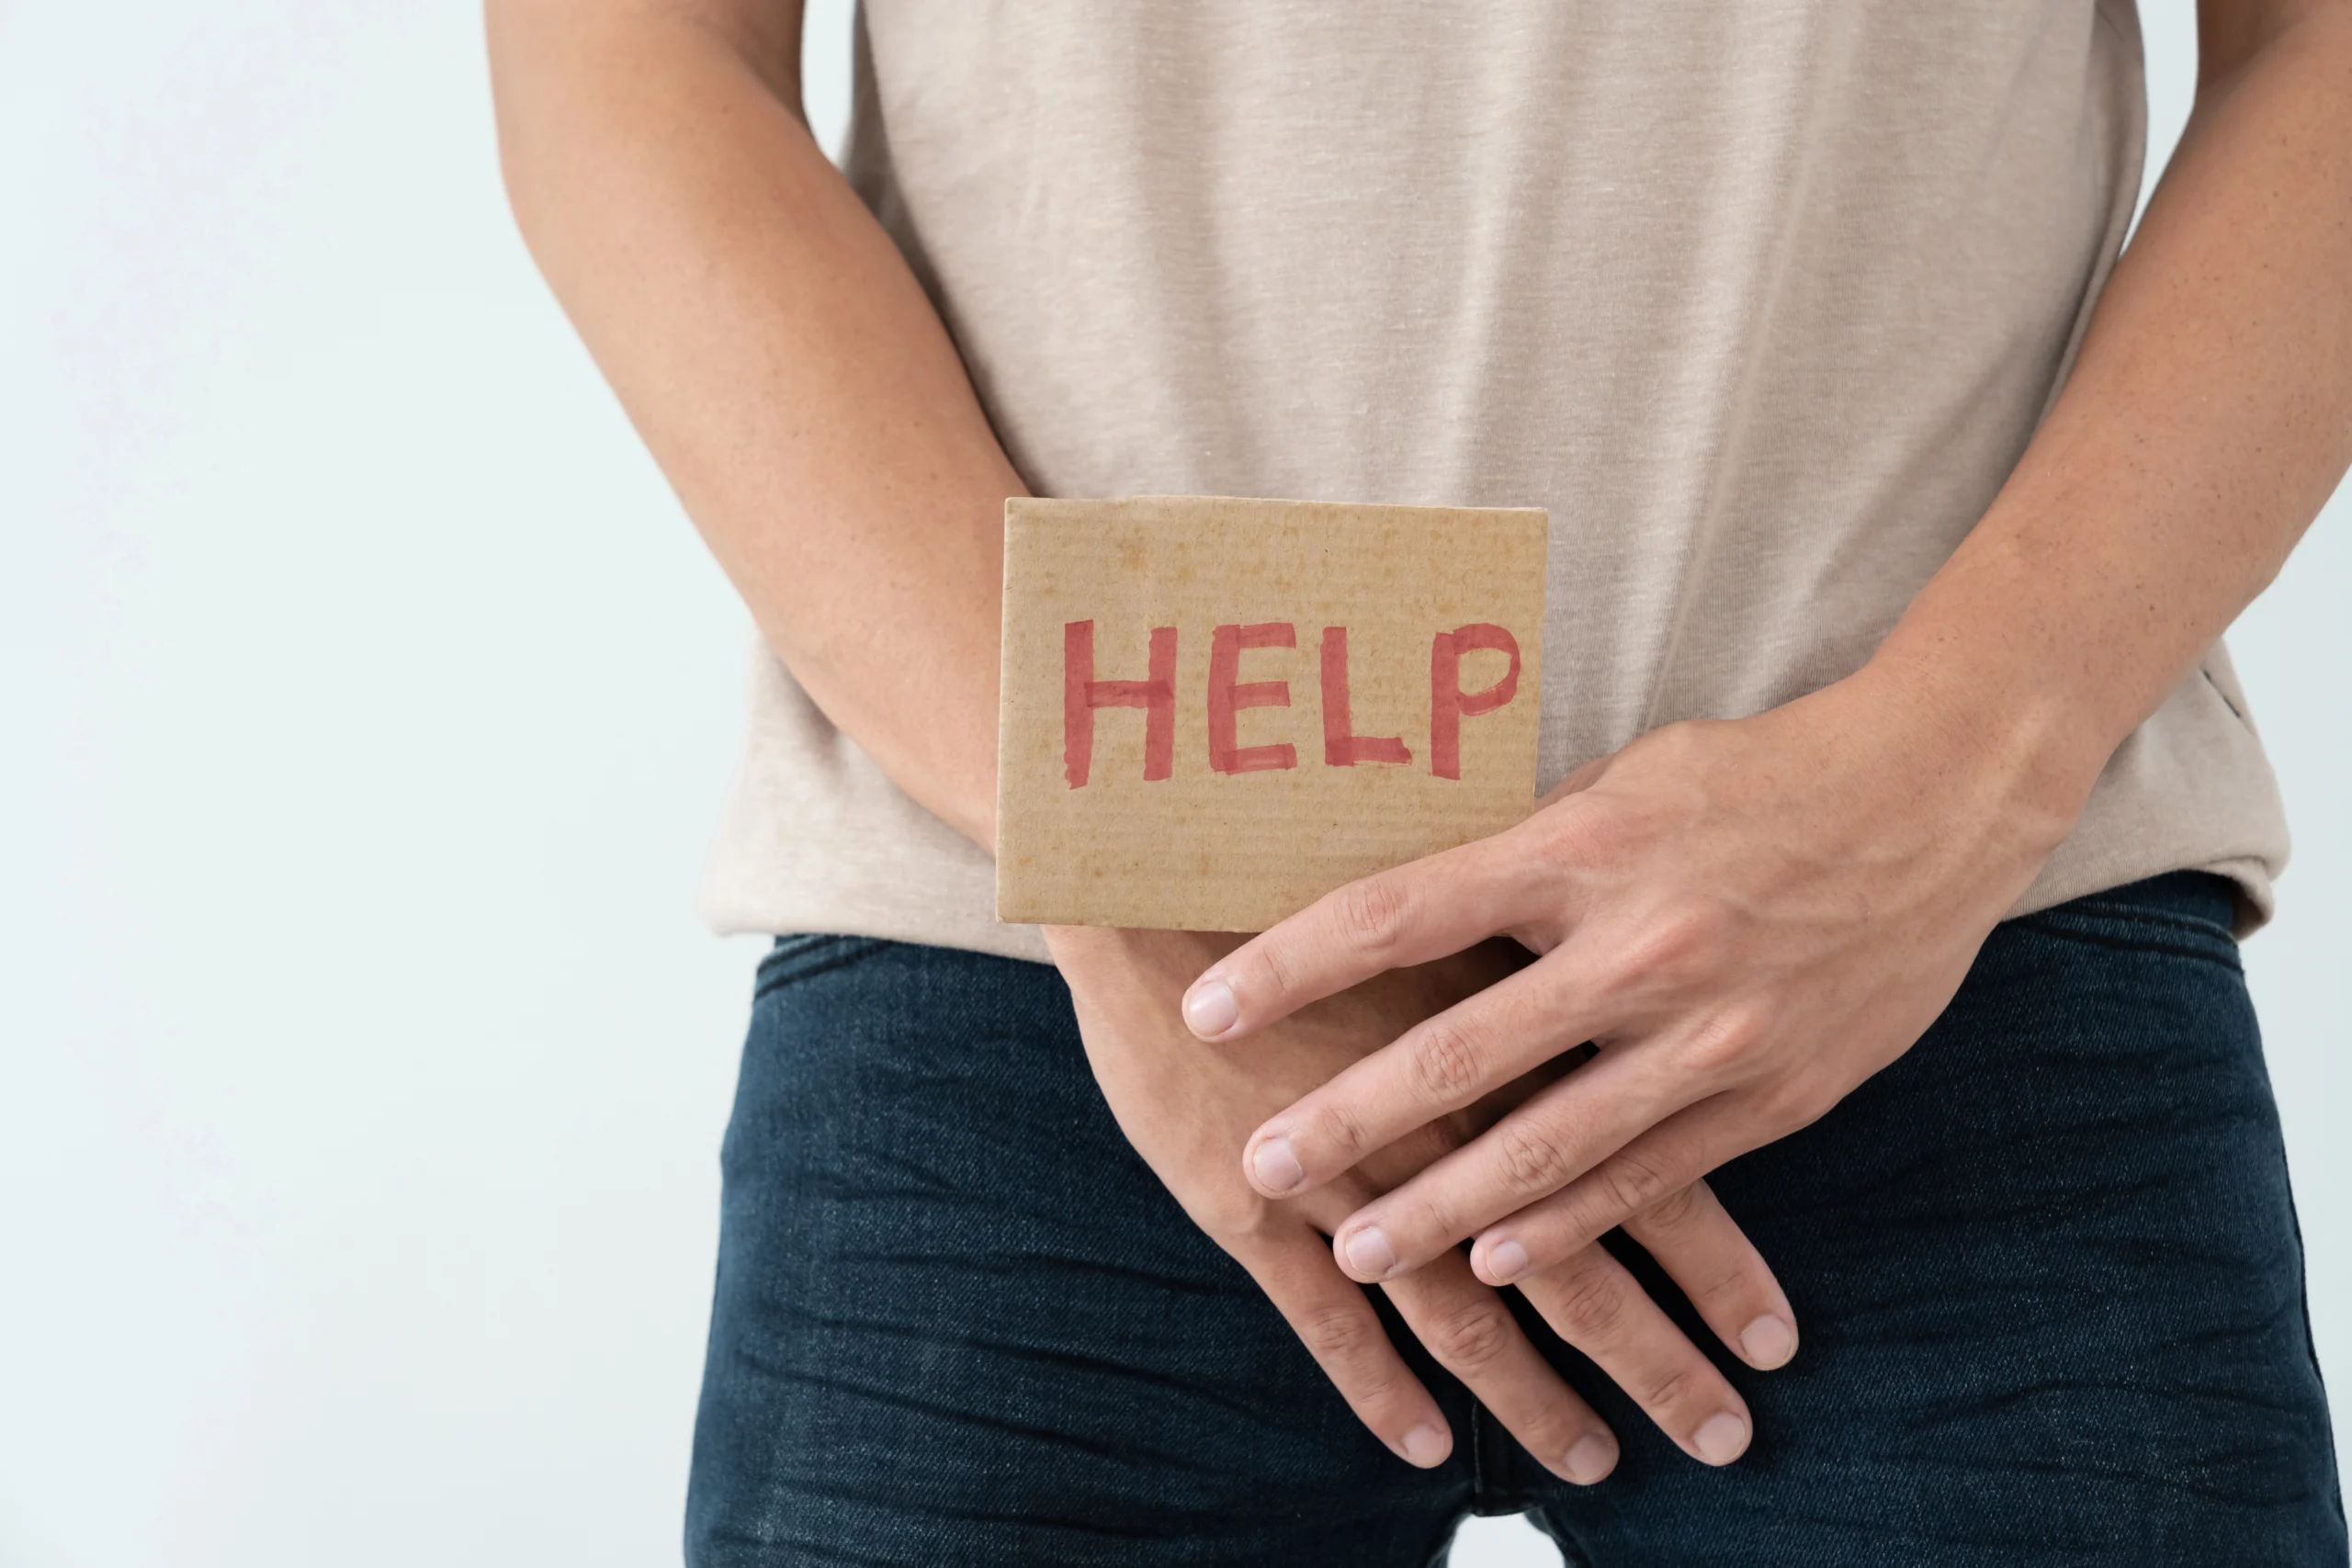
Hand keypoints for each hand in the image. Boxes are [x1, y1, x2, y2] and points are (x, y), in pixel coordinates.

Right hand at [1049, 924, 1799, 1478]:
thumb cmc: (1308, 854)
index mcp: (1517, 1050)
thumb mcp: (1450, 896)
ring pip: (1465, 1322)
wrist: (1151, 879)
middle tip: (1725, 1438)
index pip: (1650, 1173)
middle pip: (1581, 1269)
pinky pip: (1327, 1326)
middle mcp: (1453, 1128)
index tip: (1777, 1340)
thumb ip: (1549, 945)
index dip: (1718, 1266)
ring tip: (1599, 1466)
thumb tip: (1640, 950)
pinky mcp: (1253, 1211)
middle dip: (1660, 1362)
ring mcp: (1353, 1178)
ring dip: (1538, 1403)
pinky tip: (1422, 1452)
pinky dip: (1376, 1394)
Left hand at [1181, 664, 2077, 1292]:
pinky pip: (1647, 1179)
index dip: (1293, 966)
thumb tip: (1415, 898)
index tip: (1207, 1007)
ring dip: (1440, 1210)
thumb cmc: (1758, 776)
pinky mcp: (1773, 1095)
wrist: (1939, 798)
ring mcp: (1708, 1034)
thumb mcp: (1626, 782)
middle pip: (1458, 1052)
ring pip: (1547, 1146)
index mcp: (1581, 849)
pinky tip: (1496, 1264)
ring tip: (1354, 1251)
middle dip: (1346, 1120)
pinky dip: (1566, 1227)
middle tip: (1260, 1168)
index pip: (1399, 911)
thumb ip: (1527, 853)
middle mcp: (1636, 947)